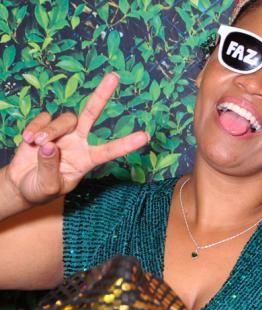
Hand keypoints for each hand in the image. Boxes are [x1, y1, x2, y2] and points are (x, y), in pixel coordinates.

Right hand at [6, 73, 148, 207]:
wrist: (22, 183)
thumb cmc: (41, 189)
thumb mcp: (47, 186)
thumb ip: (50, 168)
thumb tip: (50, 145)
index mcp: (87, 160)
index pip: (109, 151)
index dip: (127, 144)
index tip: (146, 136)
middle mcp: (78, 143)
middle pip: (92, 115)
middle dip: (102, 95)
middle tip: (115, 76)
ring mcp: (63, 133)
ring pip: (63, 119)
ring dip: (49, 130)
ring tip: (35, 143)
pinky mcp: (44, 125)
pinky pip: (43, 118)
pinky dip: (34, 127)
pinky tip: (28, 140)